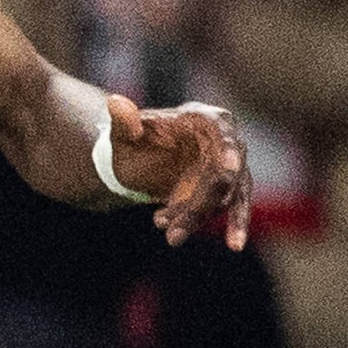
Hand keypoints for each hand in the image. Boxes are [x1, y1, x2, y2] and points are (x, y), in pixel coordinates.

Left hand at [107, 91, 251, 250]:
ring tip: (171, 236)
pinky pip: (232, 211)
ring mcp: (230, 169)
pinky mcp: (225, 192)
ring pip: (224, 198)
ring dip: (197, 218)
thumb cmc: (137, 141)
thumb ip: (123, 122)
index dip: (227, 151)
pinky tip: (232, 244)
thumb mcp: (124, 133)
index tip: (229, 169)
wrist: (140, 162)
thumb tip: (114, 102)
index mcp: (205, 120)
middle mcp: (226, 143)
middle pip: (223, 174)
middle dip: (200, 203)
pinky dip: (233, 227)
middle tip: (170, 225)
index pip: (222, 133)